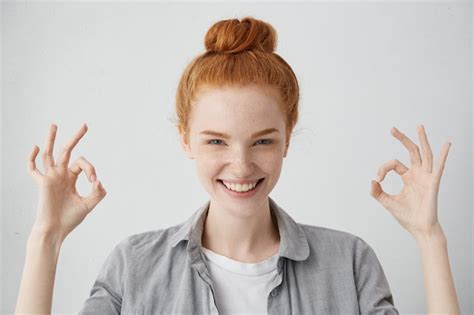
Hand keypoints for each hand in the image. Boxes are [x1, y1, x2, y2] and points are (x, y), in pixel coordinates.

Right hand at [27, 123, 106, 242]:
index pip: (83, 164)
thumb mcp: (88, 205)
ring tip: (54, 124)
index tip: (94, 183)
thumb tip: (99, 181)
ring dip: (52, 139)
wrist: (55, 230)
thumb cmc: (70, 219)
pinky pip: (33, 169)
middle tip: (85, 125)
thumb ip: (97, 194)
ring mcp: (51, 178)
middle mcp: (60, 175)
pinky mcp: (43, 184)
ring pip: (50, 154)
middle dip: (76, 138)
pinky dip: (32, 158)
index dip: (91, 170)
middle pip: (67, 151)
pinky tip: (36, 147)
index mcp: (71, 179)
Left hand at [370, 125, 450, 238]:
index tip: (378, 178)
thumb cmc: (407, 216)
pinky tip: (446, 144)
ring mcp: (427, 177)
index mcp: (408, 177)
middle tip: (392, 129)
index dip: (383, 168)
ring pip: (425, 154)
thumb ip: (377, 192)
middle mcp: (418, 174)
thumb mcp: (387, 202)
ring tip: (419, 127)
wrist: (419, 228)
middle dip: (402, 139)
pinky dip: (443, 156)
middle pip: (412, 151)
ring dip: (421, 140)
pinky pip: (439, 167)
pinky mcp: (433, 183)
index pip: (395, 164)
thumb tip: (372, 181)